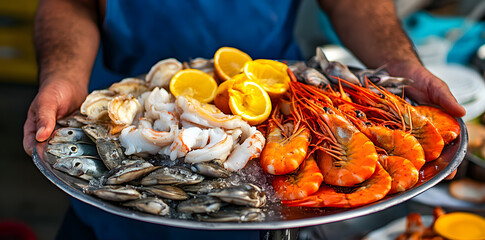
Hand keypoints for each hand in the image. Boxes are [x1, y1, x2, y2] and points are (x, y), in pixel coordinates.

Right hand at [23, 78, 87, 155]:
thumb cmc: (54, 90)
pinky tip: (91, 144)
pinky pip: (79, 141)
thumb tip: (40, 136)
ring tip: (83, 153)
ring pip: (67, 149)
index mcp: (34, 129)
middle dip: (60, 156)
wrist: (71, 83)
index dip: (39, 155)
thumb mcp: (47, 102)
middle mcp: (48, 134)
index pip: (32, 148)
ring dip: (74, 152)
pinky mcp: (76, 132)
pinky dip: (84, 144)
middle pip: (50, 152)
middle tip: (70, 158)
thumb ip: (44, 118)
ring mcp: (63, 134)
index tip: (49, 159)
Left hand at [386, 60, 463, 179]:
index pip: (447, 148)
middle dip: (424, 168)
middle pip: (423, 155)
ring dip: (401, 161)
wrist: (394, 68)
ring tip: (401, 172)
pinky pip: (383, 138)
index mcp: (437, 126)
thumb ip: (446, 99)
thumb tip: (462, 112)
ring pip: (403, 151)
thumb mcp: (435, 86)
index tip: (449, 173)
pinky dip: (382, 146)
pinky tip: (380, 154)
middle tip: (422, 177)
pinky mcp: (384, 126)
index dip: (449, 162)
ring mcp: (401, 131)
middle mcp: (419, 132)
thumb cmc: (419, 78)